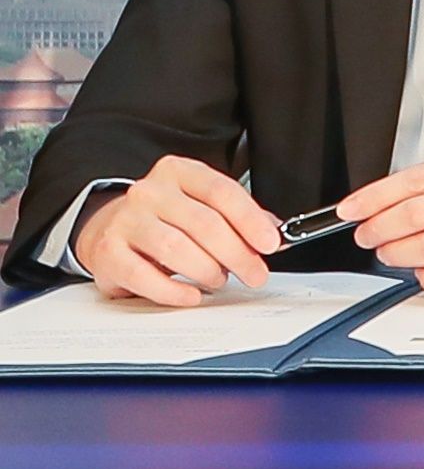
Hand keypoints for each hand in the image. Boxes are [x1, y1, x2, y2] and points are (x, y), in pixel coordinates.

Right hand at [71, 157, 281, 305]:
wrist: (107, 228)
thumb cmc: (163, 219)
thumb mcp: (199, 205)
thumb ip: (235, 216)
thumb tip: (272, 233)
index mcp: (179, 172)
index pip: (222, 192)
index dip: (251, 220)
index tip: (271, 244)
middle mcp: (150, 192)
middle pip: (204, 223)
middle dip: (237, 254)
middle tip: (255, 273)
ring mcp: (125, 220)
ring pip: (176, 248)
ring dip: (207, 270)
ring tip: (219, 280)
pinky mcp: (107, 252)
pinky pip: (145, 276)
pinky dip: (174, 291)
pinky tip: (191, 296)